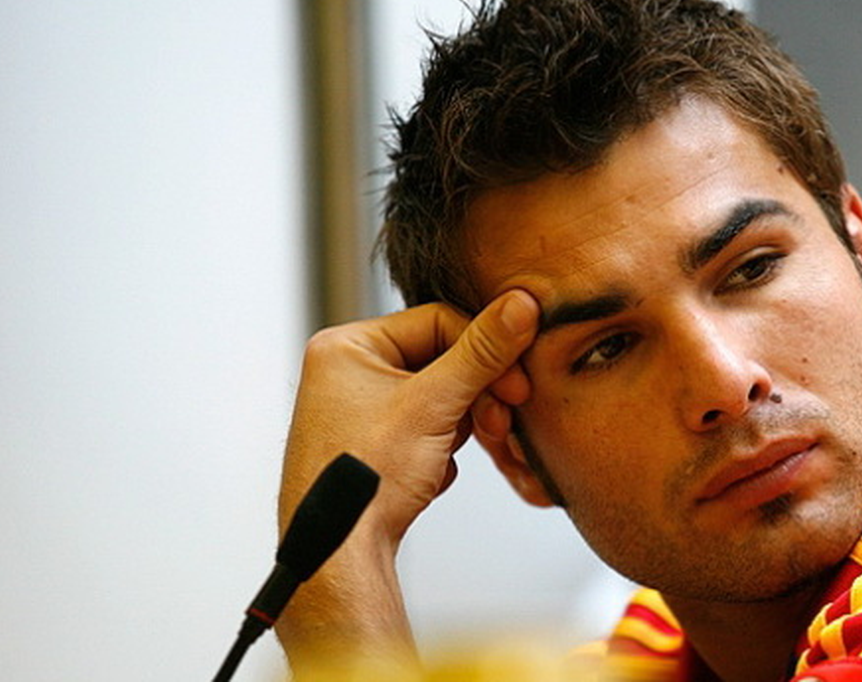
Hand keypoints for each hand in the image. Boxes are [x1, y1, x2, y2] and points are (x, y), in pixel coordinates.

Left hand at [280, 289, 539, 546]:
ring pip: (438, 397)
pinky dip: (441, 450)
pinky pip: (426, 428)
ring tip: (450, 455)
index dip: (484, 352)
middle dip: (473, 396)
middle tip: (500, 422)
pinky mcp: (372, 444)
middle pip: (440, 360)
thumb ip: (483, 351)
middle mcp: (346, 372)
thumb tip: (522, 304)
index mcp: (346, 346)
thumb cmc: (364, 480)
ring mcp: (357, 410)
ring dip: (459, 426)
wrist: (339, 557)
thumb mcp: (433, 405)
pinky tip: (430, 475)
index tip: (516, 383)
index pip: (438, 321)